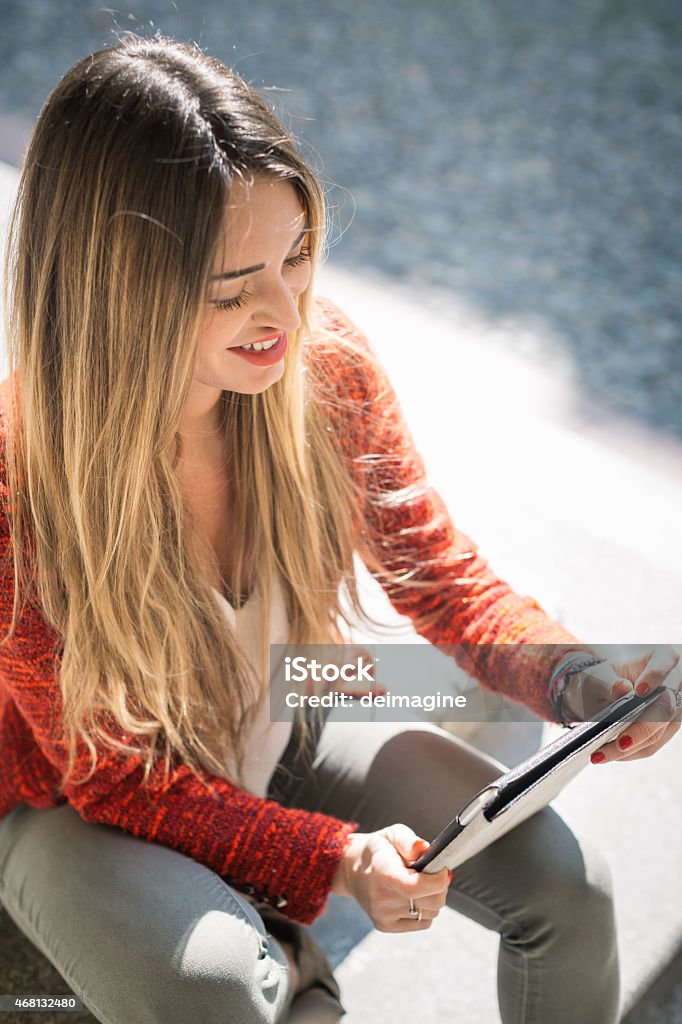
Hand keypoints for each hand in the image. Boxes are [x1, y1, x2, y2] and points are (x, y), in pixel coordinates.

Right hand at [331, 824, 450, 931]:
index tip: (442, 868)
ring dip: (433, 897)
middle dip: (441, 886)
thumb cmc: (377, 850)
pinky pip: (423, 923)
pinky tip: (413, 897)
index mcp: (381, 869)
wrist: (352, 870)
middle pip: (432, 901)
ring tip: (419, 883)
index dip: (437, 880)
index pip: (414, 886)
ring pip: (431, 912)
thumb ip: (408, 840)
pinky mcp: (385, 926)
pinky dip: (425, 910)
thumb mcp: (391, 834)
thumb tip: (424, 849)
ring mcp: (381, 914)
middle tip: (434, 873)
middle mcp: (379, 896)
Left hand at [564, 646, 681, 762]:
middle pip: (666, 707)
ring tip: (601, 755)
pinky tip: (610, 754)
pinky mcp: (667, 729)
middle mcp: (674, 682)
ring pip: (659, 733)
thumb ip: (606, 681)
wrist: (599, 692)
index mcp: (661, 658)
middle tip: (618, 743)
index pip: (665, 662)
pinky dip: (630, 752)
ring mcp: (675, 708)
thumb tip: (622, 689)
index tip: (639, 691)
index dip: (655, 676)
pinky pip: (652, 745)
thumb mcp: (595, 675)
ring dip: (631, 748)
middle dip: (641, 729)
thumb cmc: (600, 678)